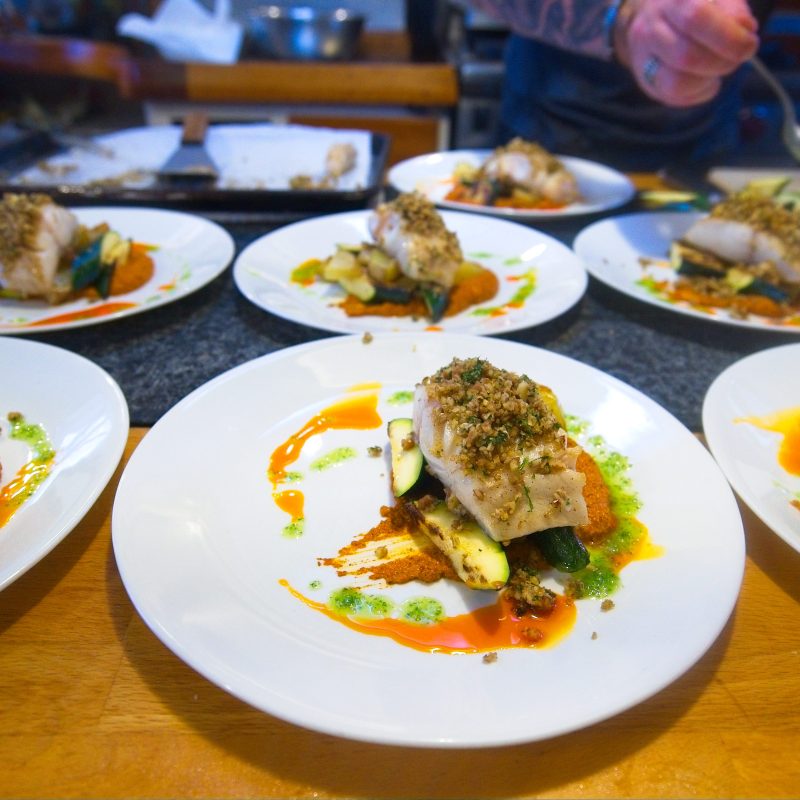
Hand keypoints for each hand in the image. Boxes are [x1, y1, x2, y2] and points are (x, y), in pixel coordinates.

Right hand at [614, 0, 758, 106]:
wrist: (649, 16)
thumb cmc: (693, 4)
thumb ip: (734, 10)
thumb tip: (745, 30)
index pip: (696, 18)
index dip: (728, 37)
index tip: (749, 45)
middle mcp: (650, 28)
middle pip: (686, 56)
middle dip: (721, 63)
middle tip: (736, 59)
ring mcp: (642, 57)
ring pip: (676, 83)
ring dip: (708, 81)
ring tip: (718, 69)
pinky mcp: (644, 80)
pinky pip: (673, 97)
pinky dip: (698, 93)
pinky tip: (705, 80)